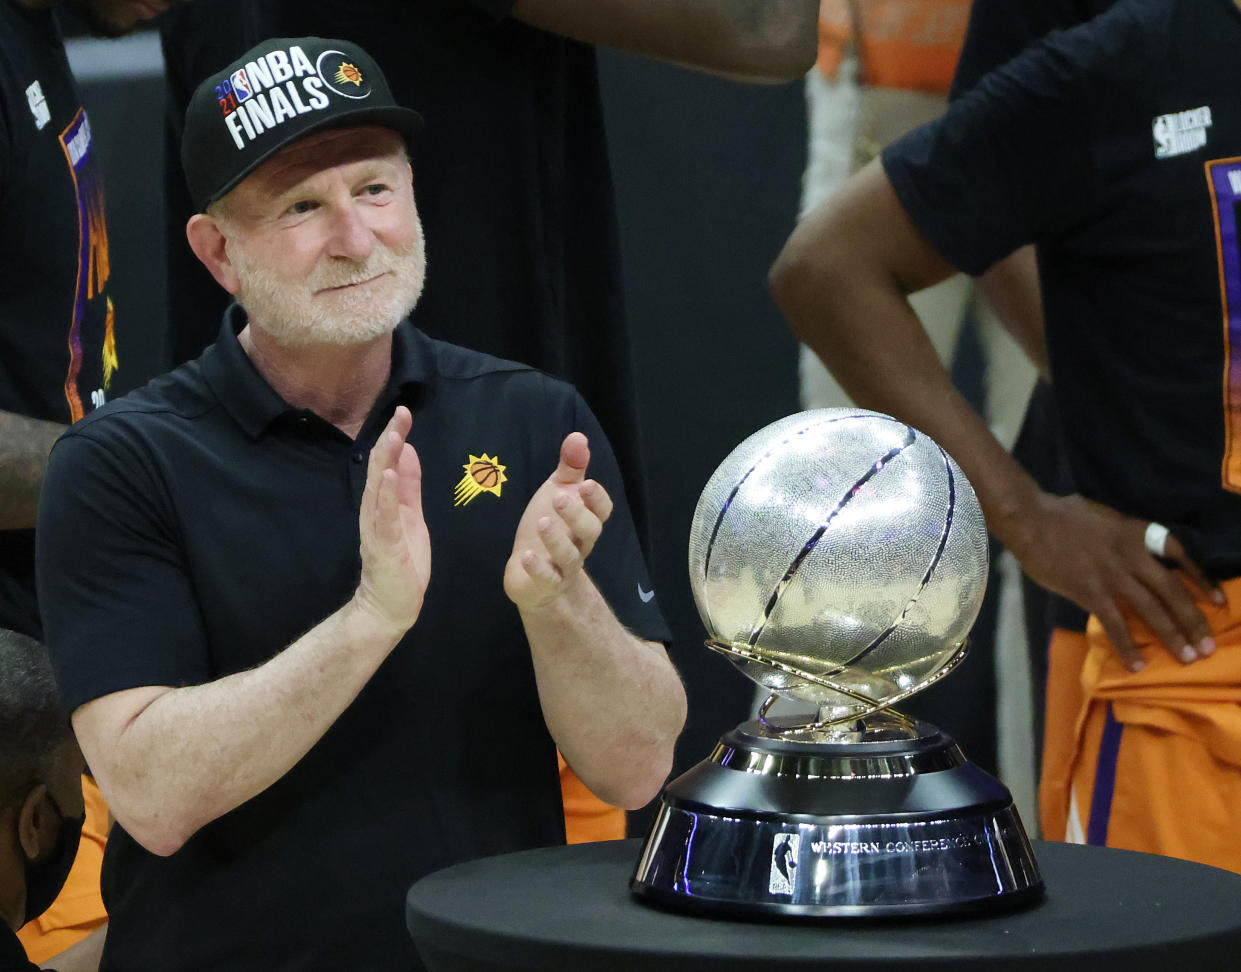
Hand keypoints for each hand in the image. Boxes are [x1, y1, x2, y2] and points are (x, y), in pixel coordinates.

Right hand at [355, 406, 429, 632]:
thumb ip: (409, 485)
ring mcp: (378, 529)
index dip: (394, 438)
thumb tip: (408, 450)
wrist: (391, 605)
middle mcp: (375, 512)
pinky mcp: (385, 547)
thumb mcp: (410, 515)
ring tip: (393, 437)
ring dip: (386, 463)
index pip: (387, 464)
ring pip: (379, 490)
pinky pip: (384, 519)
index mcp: (384, 503)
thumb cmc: (402, 561)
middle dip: (390, 441)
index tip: (403, 413)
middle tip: (399, 414)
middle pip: (380, 470)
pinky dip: (386, 497)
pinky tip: (389, 478)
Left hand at [504, 433, 612, 611]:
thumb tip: (578, 435)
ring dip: (557, 539)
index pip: (602, 511)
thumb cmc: (549, 529)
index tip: (586, 484)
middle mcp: (580, 544)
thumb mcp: (558, 493)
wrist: (536, 579)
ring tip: (543, 522)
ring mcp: (564, 567)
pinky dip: (538, 569)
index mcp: (585, 520)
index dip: (596, 498)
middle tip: (560, 497)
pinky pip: (547, 579)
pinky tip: (525, 556)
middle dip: (578, 514)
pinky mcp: (546, 584)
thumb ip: (570, 467)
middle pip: (590, 531)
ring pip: (570, 556)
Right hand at [1010, 493, 1223, 670]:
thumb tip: (1132, 549)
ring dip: (1172, 636)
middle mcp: (1131, 555)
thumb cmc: (1060, 514)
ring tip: (1188, 658)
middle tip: (1208, 646)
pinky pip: (1115, 623)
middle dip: (1193, 619)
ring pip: (1151, 609)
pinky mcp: (1090, 592)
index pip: (1179, 553)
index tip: (1219, 601)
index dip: (1201, 578)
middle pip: (1171, 590)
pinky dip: (1127, 646)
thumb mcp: (1103, 516)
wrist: (1030, 520)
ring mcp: (1111, 575)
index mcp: (1135, 533)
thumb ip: (1122, 534)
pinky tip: (1137, 664)